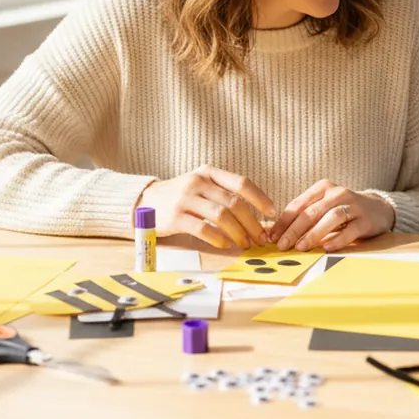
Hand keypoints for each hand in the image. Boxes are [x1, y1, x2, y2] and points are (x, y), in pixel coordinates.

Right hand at [134, 165, 276, 249]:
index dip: (260, 198)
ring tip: (246, 243)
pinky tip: (225, 245)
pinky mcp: (175, 216)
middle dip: (252, 222)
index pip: (241, 183)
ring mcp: (185, 198)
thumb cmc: (181, 197)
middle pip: (234, 202)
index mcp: (209, 173)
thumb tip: (256, 217)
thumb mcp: (202, 186)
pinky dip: (218, 238)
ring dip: (238, 232)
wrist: (145, 201)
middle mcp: (198, 182)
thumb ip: (224, 195)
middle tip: (260, 237)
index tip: (273, 213)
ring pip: (221, 215)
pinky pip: (203, 228)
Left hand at [268, 179, 396, 252]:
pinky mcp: (365, 220)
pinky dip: (337, 238)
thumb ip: (304, 216)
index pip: (299, 204)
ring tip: (301, 247)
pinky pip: (350, 230)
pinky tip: (326, 247)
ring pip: (331, 217)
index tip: (273, 236)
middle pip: (312, 211)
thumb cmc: (343, 209)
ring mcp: (353, 205)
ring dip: (314, 233)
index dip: (284, 221)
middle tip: (283, 245)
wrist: (377, 209)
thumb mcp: (323, 206)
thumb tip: (277, 234)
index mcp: (323, 188)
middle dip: (295, 230)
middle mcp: (338, 193)